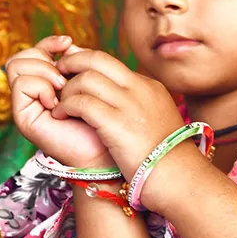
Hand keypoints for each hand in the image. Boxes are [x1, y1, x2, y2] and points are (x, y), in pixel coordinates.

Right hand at [7, 36, 109, 167]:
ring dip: (42, 71)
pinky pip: (21, 84)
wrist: (104, 149)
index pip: (34, 52)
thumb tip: (66, 44)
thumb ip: (75, 62)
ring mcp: (25, 104)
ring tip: (61, 88)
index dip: (48, 43)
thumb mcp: (88, 81)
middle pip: (20, 56)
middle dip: (42, 56)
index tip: (67, 42)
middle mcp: (32, 93)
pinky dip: (40, 87)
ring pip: (16, 66)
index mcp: (46, 83)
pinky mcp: (22, 116)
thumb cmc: (101, 117)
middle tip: (64, 75)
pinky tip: (56, 103)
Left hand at [50, 47, 185, 187]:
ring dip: (66, 89)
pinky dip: (66, 106)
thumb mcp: (156, 119)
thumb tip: (115, 100)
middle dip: (71, 63)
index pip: (109, 62)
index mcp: (148, 86)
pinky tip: (60, 115)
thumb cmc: (166, 157)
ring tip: (59, 103)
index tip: (70, 70)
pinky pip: (82, 103)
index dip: (85, 63)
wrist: (179, 178)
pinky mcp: (116, 124)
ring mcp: (129, 104)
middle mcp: (139, 89)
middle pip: (96, 59)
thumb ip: (137, 104)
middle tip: (57, 74)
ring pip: (86, 78)